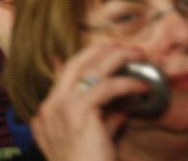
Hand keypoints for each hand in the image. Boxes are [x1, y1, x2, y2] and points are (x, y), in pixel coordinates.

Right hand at [31, 43, 149, 160]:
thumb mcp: (96, 140)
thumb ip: (104, 120)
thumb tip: (121, 105)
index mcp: (46, 116)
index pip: (65, 76)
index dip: (88, 62)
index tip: (109, 56)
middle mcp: (48, 108)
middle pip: (72, 64)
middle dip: (100, 51)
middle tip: (124, 48)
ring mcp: (59, 108)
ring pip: (86, 69)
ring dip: (116, 58)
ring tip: (137, 56)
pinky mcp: (76, 112)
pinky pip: (104, 87)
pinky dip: (126, 83)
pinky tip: (141, 86)